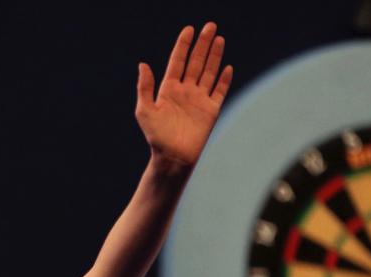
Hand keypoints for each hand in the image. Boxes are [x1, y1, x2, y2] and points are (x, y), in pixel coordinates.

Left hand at [136, 22, 232, 169]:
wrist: (173, 157)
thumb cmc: (156, 136)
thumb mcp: (145, 111)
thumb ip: (145, 87)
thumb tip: (142, 64)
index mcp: (169, 89)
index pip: (178, 61)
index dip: (183, 45)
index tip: (189, 29)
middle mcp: (185, 91)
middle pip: (196, 62)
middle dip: (203, 44)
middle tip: (210, 26)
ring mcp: (199, 99)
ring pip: (209, 72)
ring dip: (214, 56)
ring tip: (219, 39)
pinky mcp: (211, 110)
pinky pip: (220, 91)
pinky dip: (224, 79)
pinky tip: (227, 67)